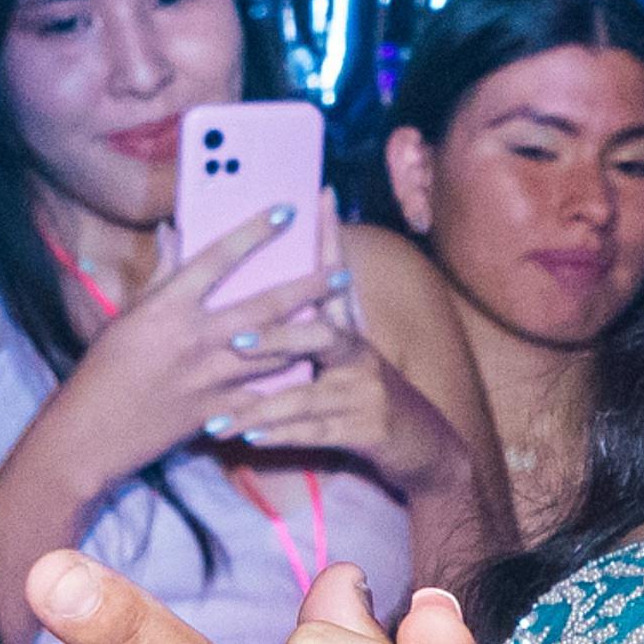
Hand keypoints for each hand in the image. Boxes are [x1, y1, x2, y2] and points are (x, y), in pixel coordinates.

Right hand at [42, 202, 340, 505]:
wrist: (91, 434)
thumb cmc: (103, 369)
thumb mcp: (128, 315)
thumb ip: (161, 274)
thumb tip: (174, 231)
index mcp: (168, 306)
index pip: (219, 258)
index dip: (255, 232)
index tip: (287, 210)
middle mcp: (196, 338)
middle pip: (265, 306)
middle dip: (309, 288)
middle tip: (342, 271)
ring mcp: (211, 378)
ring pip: (277, 351)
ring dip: (311, 334)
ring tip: (342, 319)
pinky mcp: (220, 412)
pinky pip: (266, 396)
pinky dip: (291, 385)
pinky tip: (317, 373)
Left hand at [218, 198, 473, 503]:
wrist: (424, 447)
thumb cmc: (368, 400)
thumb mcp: (348, 360)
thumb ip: (311, 328)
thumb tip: (286, 291)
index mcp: (351, 331)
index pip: (337, 276)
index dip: (330, 236)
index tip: (317, 195)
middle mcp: (362, 354)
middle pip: (321, 335)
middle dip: (276, 336)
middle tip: (233, 337)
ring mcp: (367, 393)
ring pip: (307, 396)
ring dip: (260, 408)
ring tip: (218, 416)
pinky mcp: (370, 430)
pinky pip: (316, 433)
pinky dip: (281, 438)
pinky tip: (250, 440)